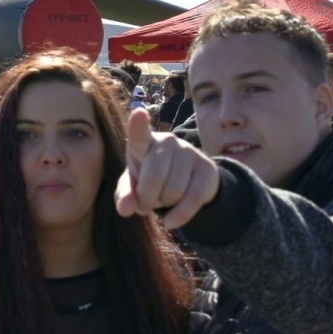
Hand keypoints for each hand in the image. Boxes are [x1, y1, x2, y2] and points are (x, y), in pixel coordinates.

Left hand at [114, 108, 220, 229]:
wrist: (185, 181)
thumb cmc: (149, 178)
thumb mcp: (133, 186)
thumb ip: (125, 196)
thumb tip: (125, 209)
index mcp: (144, 142)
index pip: (140, 134)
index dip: (138, 125)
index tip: (138, 113)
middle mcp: (167, 141)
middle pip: (153, 178)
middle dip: (146, 200)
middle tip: (144, 205)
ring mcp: (189, 152)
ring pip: (173, 192)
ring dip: (163, 206)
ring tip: (162, 199)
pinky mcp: (208, 168)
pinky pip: (193, 200)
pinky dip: (179, 216)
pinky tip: (171, 220)